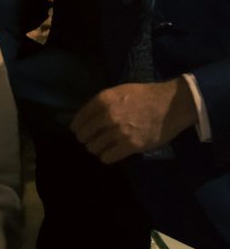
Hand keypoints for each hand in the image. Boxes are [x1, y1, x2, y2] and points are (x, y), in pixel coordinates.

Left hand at [70, 78, 196, 163]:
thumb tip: (86, 118)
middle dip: (86, 139)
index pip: (80, 119)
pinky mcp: (130, 145)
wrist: (171, 104)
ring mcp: (119, 131)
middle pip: (84, 135)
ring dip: (96, 149)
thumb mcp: (119, 91)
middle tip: (92, 141)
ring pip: (94, 148)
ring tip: (103, 147)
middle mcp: (108, 115)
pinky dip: (107, 157)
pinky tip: (112, 153)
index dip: (77, 127)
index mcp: (104, 100)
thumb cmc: (145, 96)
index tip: (78, 132)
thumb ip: (102, 103)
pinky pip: (107, 157)